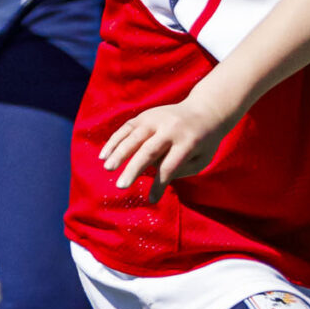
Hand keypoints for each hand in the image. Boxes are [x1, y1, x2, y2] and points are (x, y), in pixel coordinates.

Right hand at [99, 96, 232, 201]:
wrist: (205, 109)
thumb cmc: (205, 142)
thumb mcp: (202, 159)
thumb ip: (181, 169)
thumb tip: (153, 173)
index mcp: (188, 142)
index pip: (170, 166)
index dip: (159, 184)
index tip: (151, 199)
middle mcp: (171, 128)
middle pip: (148, 150)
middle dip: (133, 169)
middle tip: (121, 186)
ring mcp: (156, 118)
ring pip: (134, 136)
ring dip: (119, 153)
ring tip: (107, 168)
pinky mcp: (146, 114)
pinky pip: (127, 127)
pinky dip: (115, 140)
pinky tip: (104, 155)